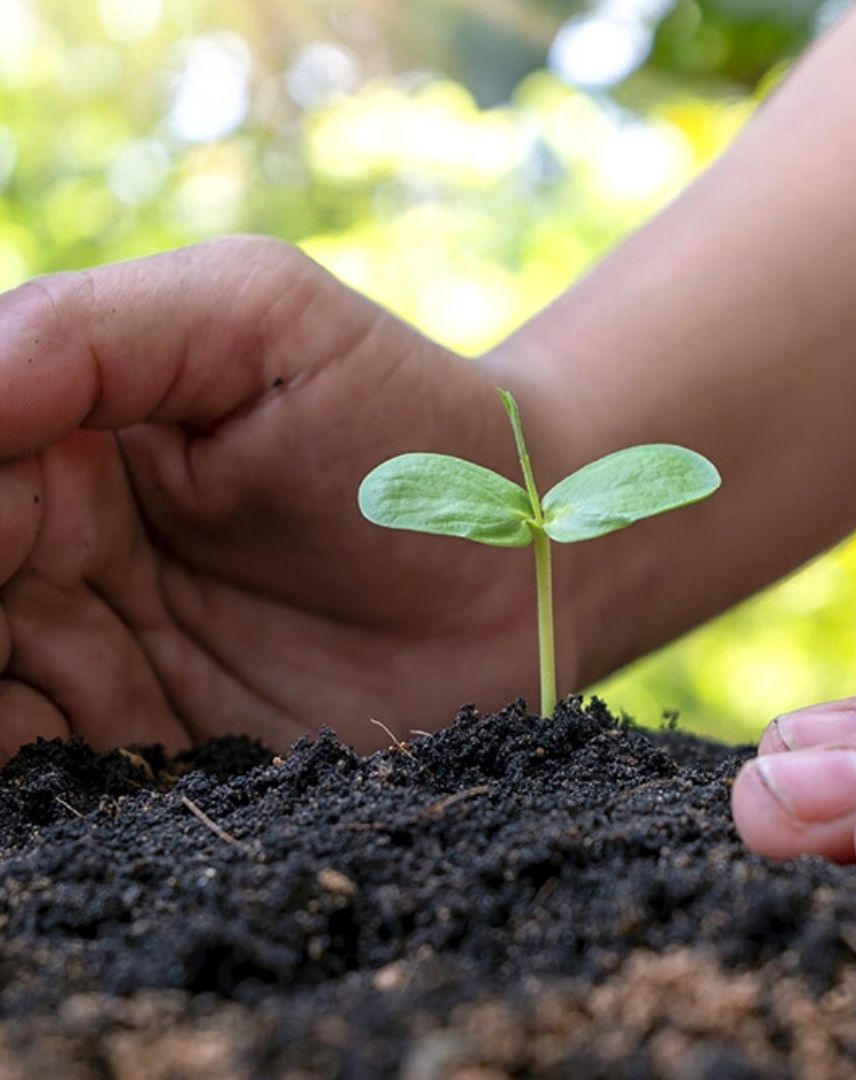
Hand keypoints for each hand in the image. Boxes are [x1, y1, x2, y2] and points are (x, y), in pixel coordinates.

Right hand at [0, 238, 577, 756]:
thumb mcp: (254, 321)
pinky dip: (27, 799)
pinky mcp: (170, 761)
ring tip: (51, 705)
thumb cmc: (408, 421)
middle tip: (24, 634)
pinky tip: (43, 793)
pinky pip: (55, 791)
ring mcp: (109, 673)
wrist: (524, 555)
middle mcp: (62, 567)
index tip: (9, 553)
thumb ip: (88, 336)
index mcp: (61, 453)